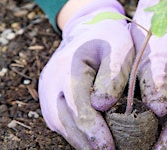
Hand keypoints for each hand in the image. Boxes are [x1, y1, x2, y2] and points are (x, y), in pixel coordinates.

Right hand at [39, 0, 132, 148]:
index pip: (80, 108)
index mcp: (69, 67)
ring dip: (82, 142)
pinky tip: (93, 142)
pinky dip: (76, 135)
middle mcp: (52, 82)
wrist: (87, 28)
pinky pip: (61, 122)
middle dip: (89, 143)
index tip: (110, 148)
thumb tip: (103, 105)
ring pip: (62, 126)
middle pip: (67, 122)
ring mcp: (47, 92)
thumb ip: (112, 74)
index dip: (95, 132)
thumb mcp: (119, 47)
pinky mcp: (49, 100)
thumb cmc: (109, 38)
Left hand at [131, 0, 166, 148]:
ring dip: (147, 136)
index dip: (164, 144)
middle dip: (153, 144)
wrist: (163, 15)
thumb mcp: (157, 56)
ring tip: (125, 147)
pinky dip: (142, 122)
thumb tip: (160, 112)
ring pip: (164, 124)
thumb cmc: (162, 33)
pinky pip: (156, 114)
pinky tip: (125, 131)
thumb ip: (157, 84)